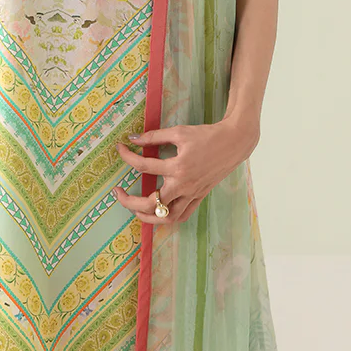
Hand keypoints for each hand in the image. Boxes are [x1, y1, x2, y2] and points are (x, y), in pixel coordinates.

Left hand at [112, 117, 259, 225]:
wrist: (233, 143)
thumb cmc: (206, 135)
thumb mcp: (178, 132)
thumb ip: (154, 137)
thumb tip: (132, 139)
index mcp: (177, 167)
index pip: (143, 166)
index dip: (127, 156)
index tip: (120, 148)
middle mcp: (184, 185)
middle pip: (151, 204)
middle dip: (129, 202)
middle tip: (117, 193)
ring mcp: (192, 194)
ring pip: (166, 218)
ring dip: (147, 216)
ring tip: (134, 209)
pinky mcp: (199, 197)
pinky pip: (182, 215)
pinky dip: (167, 218)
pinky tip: (158, 212)